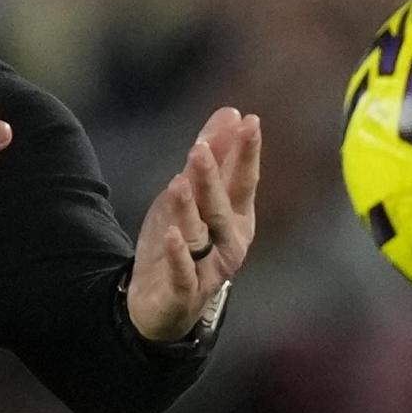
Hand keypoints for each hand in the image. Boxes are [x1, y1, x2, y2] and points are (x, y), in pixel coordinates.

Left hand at [126, 107, 259, 340]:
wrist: (161, 299)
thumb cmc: (185, 241)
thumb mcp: (193, 194)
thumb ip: (213, 157)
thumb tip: (231, 112)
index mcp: (236, 216)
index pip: (244, 180)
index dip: (247, 152)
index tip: (250, 121)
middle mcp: (229, 241)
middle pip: (221, 205)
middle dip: (212, 176)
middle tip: (201, 147)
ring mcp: (208, 268)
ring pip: (200, 234)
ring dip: (189, 209)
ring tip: (179, 182)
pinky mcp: (184, 291)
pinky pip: (183, 272)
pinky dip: (178, 254)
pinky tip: (170, 234)